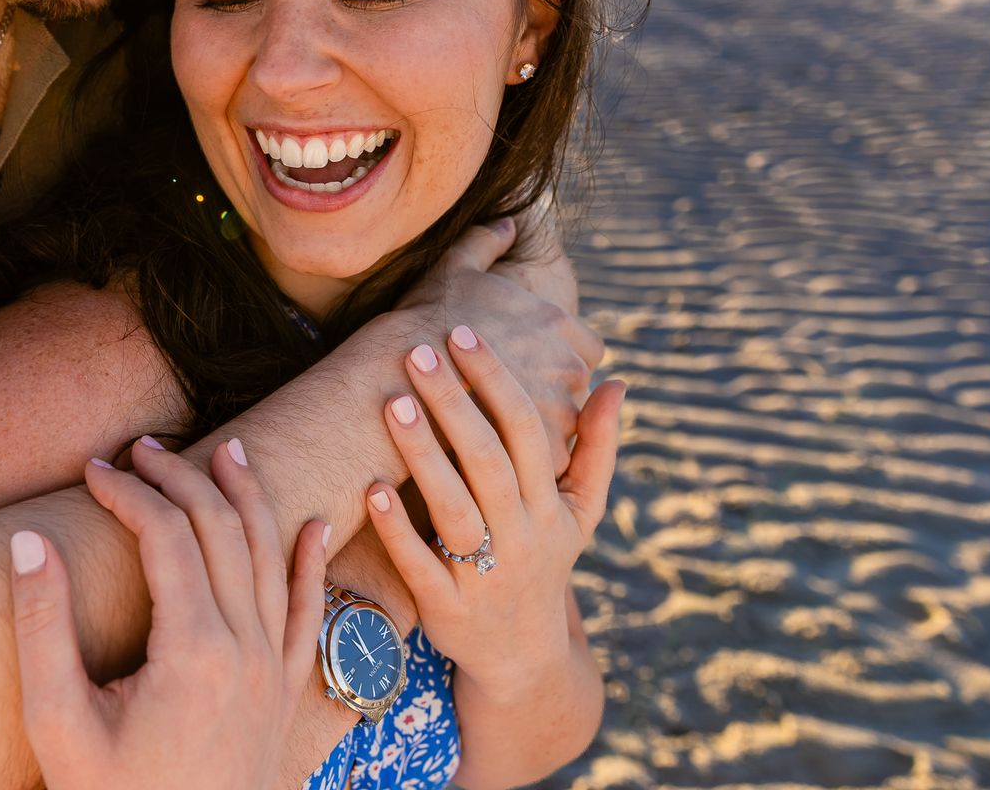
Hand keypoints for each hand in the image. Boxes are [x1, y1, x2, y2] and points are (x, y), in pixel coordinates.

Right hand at [8, 438, 329, 789]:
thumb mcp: (57, 722)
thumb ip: (43, 627)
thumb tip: (29, 540)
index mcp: (193, 651)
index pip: (166, 534)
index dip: (127, 490)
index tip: (90, 470)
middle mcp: (245, 650)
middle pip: (222, 529)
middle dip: (180, 477)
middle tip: (139, 449)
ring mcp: (273, 672)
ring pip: (272, 556)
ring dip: (246, 495)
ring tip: (221, 450)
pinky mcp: (284, 694)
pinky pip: (306, 611)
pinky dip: (308, 560)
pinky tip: (309, 522)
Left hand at [364, 325, 625, 693]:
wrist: (523, 657)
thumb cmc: (544, 561)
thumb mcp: (580, 512)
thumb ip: (596, 448)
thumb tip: (617, 383)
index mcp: (551, 505)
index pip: (527, 431)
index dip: (496, 380)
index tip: (461, 333)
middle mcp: (521, 536)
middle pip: (488, 461)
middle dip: (454, 402)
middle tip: (417, 352)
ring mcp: (483, 574)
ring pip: (454, 506)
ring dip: (423, 454)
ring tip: (392, 402)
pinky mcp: (445, 607)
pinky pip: (420, 564)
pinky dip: (398, 528)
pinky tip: (372, 487)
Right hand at [399, 215, 604, 476]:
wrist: (400, 374)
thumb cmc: (424, 320)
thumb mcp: (455, 269)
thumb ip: (487, 243)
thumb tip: (507, 221)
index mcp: (559, 324)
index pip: (587, 347)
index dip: (560, 359)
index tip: (532, 370)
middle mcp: (572, 366)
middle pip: (579, 391)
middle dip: (554, 399)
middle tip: (513, 407)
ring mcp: (563, 413)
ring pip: (567, 430)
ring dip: (544, 435)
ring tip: (503, 441)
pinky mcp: (546, 453)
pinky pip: (547, 464)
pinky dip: (527, 465)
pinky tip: (498, 462)